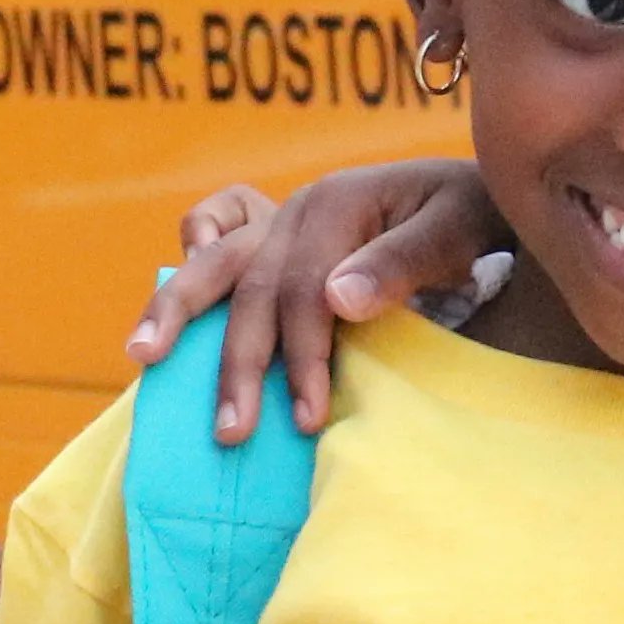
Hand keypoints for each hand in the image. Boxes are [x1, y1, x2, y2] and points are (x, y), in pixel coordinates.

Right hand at [125, 160, 505, 436]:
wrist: (481, 192)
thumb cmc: (477, 216)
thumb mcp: (459, 229)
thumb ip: (403, 262)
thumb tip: (336, 299)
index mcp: (338, 203)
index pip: (303, 292)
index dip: (301, 357)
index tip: (306, 417)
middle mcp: (298, 207)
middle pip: (250, 288)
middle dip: (238, 363)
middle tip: (231, 432)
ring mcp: (283, 216)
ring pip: (215, 262)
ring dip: (176, 311)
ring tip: (142, 359)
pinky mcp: (279, 232)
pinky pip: (218, 227)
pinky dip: (192, 255)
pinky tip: (178, 293)